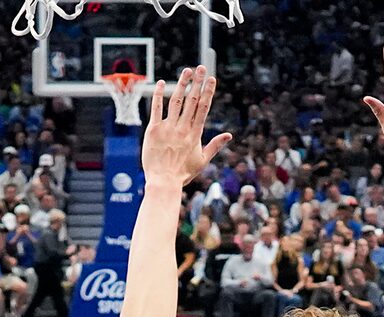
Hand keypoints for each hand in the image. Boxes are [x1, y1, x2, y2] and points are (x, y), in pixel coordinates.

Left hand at [140, 67, 230, 193]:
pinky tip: (162, 83)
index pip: (203, 108)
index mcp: (195, 134)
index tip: (211, 79)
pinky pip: (156, 108)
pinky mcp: (153, 129)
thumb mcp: (202, 160)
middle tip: (201, 68)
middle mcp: (183, 128)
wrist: (163, 181)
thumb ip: (215, 145)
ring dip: (182, 84)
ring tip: (187, 71)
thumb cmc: (183, 173)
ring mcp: (168, 128)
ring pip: (176, 101)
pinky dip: (159, 95)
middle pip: (192, 100)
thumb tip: (229, 135)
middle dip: (197, 82)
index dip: (208, 92)